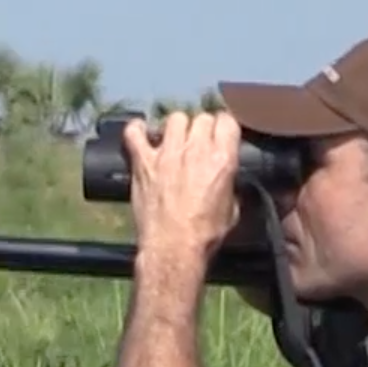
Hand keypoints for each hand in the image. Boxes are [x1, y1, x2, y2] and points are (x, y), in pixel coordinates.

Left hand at [122, 110, 243, 261]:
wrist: (174, 248)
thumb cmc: (204, 235)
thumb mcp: (233, 209)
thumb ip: (231, 186)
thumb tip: (228, 181)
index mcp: (222, 160)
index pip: (226, 121)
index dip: (224, 126)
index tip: (222, 133)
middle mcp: (195, 151)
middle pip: (201, 118)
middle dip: (202, 128)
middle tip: (200, 142)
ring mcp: (167, 154)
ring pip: (174, 118)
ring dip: (177, 127)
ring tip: (176, 139)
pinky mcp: (143, 162)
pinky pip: (134, 132)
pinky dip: (137, 129)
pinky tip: (141, 132)